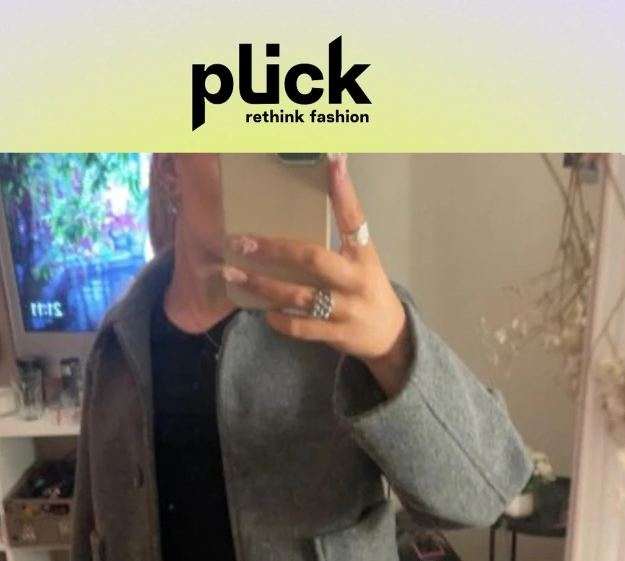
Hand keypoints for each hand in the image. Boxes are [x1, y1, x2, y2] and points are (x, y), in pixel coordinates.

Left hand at [222, 153, 412, 397]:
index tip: (333, 161)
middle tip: (243, 242)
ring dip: (264, 285)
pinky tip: (265, 311)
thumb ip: (339, 241)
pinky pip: (301, 327)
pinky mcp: (336, 334)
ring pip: (299, 295)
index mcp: (364, 255)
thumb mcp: (361, 261)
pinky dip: (280, 319)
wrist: (388, 335)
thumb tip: (309, 210)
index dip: (343, 191)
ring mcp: (346, 309)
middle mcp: (356, 280)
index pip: (354, 218)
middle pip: (314, 258)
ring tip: (236, 274)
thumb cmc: (366, 289)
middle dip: (274, 249)